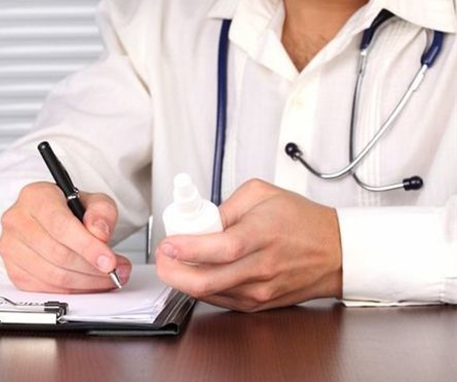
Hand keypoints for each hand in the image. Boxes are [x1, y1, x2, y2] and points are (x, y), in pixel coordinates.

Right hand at [0, 182, 130, 292]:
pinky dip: (73, 290)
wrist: (52, 220)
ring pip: (53, 275)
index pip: (61, 226)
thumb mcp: (94, 201)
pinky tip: (88, 283)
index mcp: (36, 197)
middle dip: (92, 268)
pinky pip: (46, 289)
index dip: (87, 247)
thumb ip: (102, 212)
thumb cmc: (70, 209)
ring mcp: (11, 247)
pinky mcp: (14, 271)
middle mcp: (17, 220)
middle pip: (58, 254)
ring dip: (86, 282)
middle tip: (116, 271)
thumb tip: (99, 233)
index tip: (109, 261)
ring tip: (108, 277)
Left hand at [155, 179, 341, 311]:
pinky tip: (196, 273)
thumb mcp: (262, 194)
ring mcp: (258, 290)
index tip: (167, 244)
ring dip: (182, 280)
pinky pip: (219, 300)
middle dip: (172, 272)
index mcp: (261, 236)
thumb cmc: (302, 222)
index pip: (218, 249)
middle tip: (162, 257)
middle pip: (205, 281)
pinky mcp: (257, 304)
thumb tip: (201, 222)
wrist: (335, 252)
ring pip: (208, 294)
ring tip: (176, 261)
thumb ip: (226, 205)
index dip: (187, 248)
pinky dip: (201, 288)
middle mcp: (260, 268)